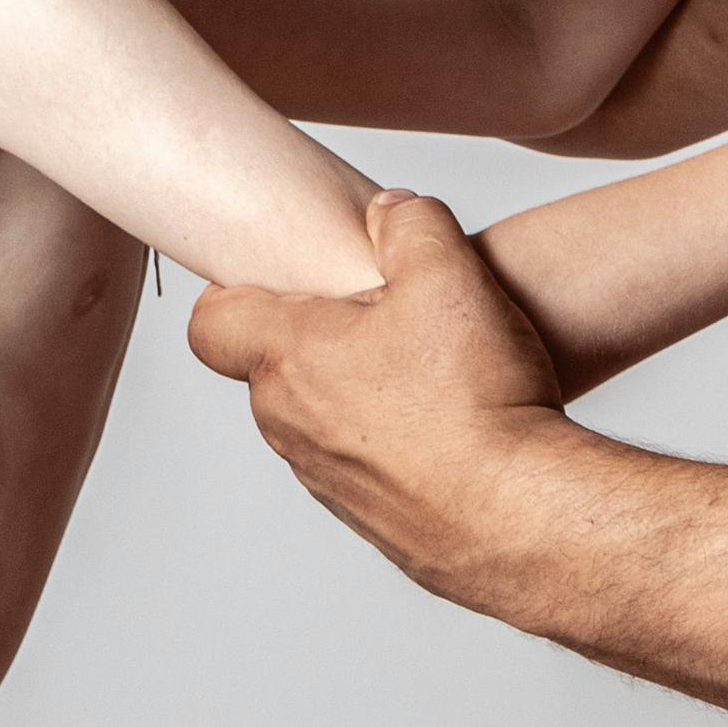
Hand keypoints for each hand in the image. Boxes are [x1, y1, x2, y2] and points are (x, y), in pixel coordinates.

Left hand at [186, 193, 566, 601]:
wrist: (515, 514)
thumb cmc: (471, 399)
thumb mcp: (449, 275)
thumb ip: (412, 226)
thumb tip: (391, 211)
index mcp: (287, 357)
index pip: (212, 323)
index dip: (234, 294)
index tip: (284, 281)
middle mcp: (289, 423)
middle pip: (275, 366)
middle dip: (322, 337)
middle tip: (387, 317)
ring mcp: (325, 476)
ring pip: (320, 417)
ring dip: (359, 391)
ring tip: (433, 373)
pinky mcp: (367, 516)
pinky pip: (363, 463)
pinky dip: (393, 441)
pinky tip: (453, 428)